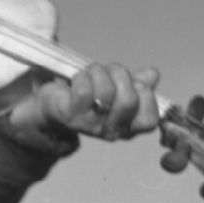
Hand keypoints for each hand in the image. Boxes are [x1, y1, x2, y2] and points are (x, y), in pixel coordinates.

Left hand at [11, 63, 160, 142]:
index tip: (132, 83)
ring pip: (106, 92)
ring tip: (90, 74)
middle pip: (128, 100)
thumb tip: (153, 75)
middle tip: (108, 73)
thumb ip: (137, 82)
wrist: (50, 105)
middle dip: (120, 76)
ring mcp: (90, 124)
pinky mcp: (70, 115)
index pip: (150, 119)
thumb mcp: (116, 86)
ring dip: (99, 73)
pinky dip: (82, 77)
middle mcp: (110, 130)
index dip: (145, 95)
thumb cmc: (87, 94)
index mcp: (127, 126)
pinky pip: (84, 90)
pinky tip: (77, 79)